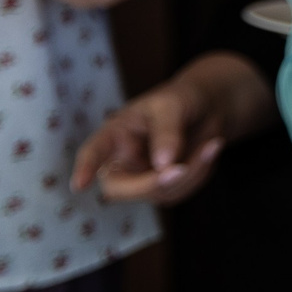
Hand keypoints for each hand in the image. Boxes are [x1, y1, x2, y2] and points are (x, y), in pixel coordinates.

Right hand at [70, 51, 272, 203]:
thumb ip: (166, 131)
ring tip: (212, 144)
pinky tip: (211, 149)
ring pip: (158, 192)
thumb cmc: (182, 99)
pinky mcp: (166, 187)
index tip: (79, 186)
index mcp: (115, 135)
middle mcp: (122, 160)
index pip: (94, 152)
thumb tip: (162, 164)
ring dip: (191, 173)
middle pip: (119, 188)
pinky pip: (181, 190)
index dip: (85, 168)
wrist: (208, 108)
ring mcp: (142, 177)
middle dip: (151, 184)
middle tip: (182, 169)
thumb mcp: (173, 105)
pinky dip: (201, 172)